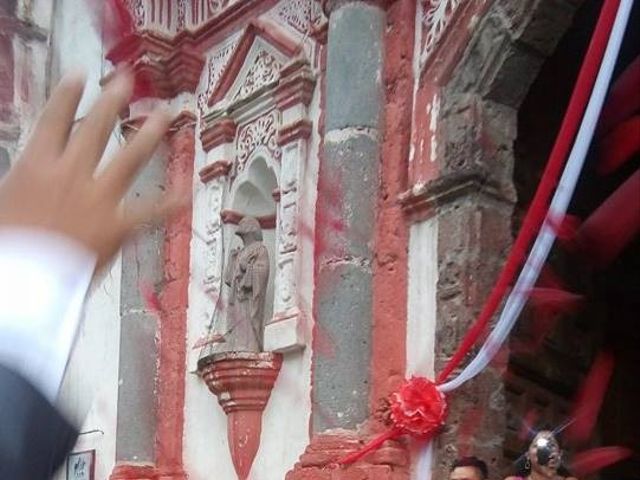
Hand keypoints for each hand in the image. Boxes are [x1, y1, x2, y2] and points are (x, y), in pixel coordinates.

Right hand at [0, 69, 185, 267]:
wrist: (22, 283)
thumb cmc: (7, 247)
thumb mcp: (3, 204)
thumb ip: (20, 184)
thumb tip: (25, 175)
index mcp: (36, 166)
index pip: (54, 121)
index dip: (68, 96)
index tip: (80, 76)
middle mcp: (70, 174)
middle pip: (95, 129)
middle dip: (112, 101)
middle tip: (128, 80)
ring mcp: (97, 199)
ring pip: (129, 158)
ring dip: (149, 135)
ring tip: (166, 115)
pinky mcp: (117, 227)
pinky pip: (150, 213)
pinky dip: (171, 204)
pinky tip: (189, 194)